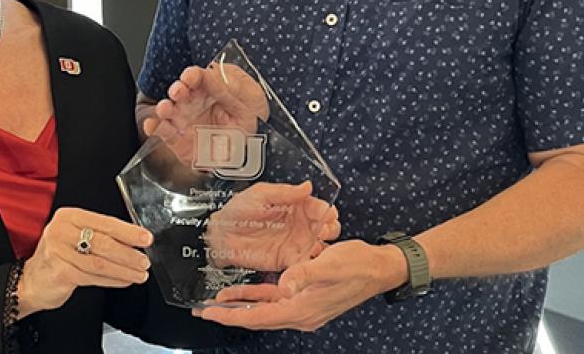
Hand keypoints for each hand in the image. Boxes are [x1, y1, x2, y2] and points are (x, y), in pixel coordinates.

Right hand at [18, 208, 151, 317]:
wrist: (31, 281)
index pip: (104, 222)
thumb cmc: (58, 256)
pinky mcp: (60, 272)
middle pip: (103, 242)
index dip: (128, 232)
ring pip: (100, 262)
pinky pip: (93, 277)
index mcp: (69, 216)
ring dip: (124, 269)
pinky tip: (124, 280)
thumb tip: (133, 240)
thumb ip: (99, 235)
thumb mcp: (75, 237)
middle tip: (144, 260)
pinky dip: (113, 279)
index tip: (145, 238)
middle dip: (129, 253)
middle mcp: (61, 231)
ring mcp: (59, 252)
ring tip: (139, 273)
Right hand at [142, 62, 269, 164]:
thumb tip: (212, 74)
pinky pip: (164, 132)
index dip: (193, 75)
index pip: (199, 77)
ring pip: (169, 110)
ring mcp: (185, 120)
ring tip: (165, 109)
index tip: (190, 77)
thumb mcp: (250, 100)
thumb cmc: (250, 119)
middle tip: (179, 92)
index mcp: (212, 87)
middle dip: (178, 90)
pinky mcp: (179, 139)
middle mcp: (195, 101)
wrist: (250, 152)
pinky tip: (151, 125)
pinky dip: (155, 127)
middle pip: (181, 91)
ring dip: (164, 107)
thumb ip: (230, 88)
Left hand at [192, 240, 406, 330]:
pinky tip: (245, 291)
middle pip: (258, 318)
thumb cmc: (357, 266)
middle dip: (231, 314)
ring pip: (264, 309)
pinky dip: (258, 296)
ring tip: (217, 302)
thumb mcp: (330, 266)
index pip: (259, 317)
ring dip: (242, 306)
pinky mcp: (306, 297)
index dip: (233, 315)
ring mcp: (303, 306)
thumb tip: (284, 285)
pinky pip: (276, 300)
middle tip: (204, 310)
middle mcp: (300, 313)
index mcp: (302, 309)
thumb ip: (305, 274)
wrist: (380, 268)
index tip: (210, 312)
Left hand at [205, 181, 340, 271]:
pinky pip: (303, 264)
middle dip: (329, 228)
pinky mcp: (288, 260)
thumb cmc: (239, 210)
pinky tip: (311, 263)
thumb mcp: (260, 194)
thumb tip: (306, 187)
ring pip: (318, 245)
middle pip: (324, 227)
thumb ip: (284, 192)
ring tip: (319, 247)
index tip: (329, 214)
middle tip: (325, 230)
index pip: (317, 206)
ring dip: (322, 247)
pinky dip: (310, 265)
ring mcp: (295, 243)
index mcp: (295, 205)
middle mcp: (299, 224)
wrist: (223, 234)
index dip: (325, 210)